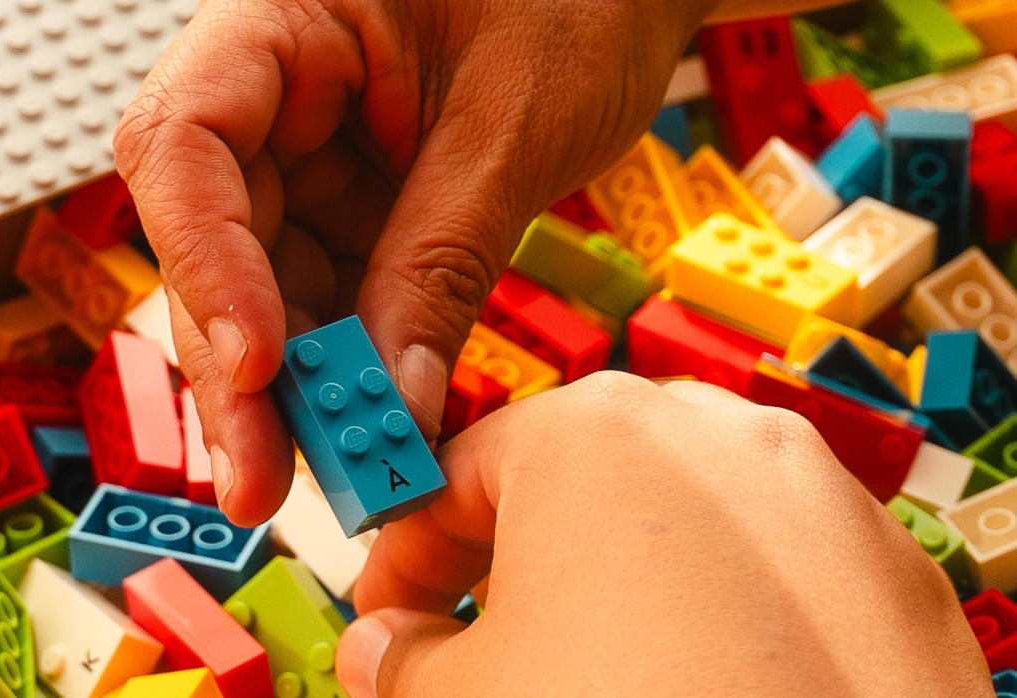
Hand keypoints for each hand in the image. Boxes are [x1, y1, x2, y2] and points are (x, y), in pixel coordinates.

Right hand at [114, 0, 713, 524]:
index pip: (185, 139)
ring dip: (290, 388)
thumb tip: (392, 402)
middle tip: (265, 479)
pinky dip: (345, 366)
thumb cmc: (581, 0)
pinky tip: (364, 431)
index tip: (263, 364)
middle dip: (240, 365)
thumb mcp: (511, 127)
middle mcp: (272, 91)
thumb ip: (440, 259)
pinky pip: (328, 294)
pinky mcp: (351, 205)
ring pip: (262, 284)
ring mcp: (306, 154)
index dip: (205, 261)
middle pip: (211, 237)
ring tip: (328, 476)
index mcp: (281, 17)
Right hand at [336, 374, 988, 695]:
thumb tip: (384, 652)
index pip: (453, 479)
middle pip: (566, 489)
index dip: (402, 561)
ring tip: (600, 672)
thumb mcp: (468, 694)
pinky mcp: (881, 563)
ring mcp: (810, 490)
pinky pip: (768, 568)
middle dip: (507, 572)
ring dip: (616, 587)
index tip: (389, 617)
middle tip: (478, 649)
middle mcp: (710, 432)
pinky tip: (703, 681)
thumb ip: (401, 659)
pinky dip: (720, 611)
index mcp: (590, 431)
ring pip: (674, 523)